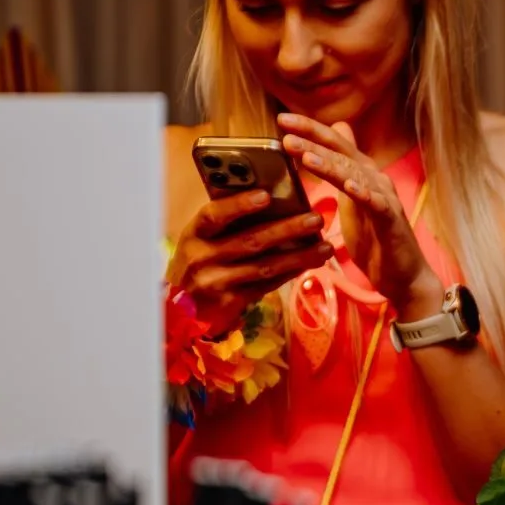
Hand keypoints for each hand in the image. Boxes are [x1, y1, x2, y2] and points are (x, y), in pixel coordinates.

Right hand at [167, 190, 330, 333]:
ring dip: (298, 255)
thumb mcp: (201, 240)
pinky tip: (310, 262)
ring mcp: (216, 282)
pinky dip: (291, 272)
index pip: (213, 215)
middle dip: (287, 229)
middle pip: (250, 241)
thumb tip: (273, 201)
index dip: (239, 205)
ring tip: (325, 246)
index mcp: (194, 233)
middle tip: (316, 218)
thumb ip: (227, 223)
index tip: (266, 195)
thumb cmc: (199, 261)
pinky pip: (266, 284)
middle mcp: (202, 258)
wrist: (178, 309)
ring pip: (264, 266)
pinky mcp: (230, 302)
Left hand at [277, 113, 442, 317]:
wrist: (403, 276)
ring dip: (330, 165)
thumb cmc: (375, 239)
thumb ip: (341, 170)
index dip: (311, 130)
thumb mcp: (351, 201)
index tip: (282, 118)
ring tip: (305, 156)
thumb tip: (336, 135)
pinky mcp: (391, 221)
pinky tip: (349, 186)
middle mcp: (375, 179)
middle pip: (342, 153)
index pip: (335, 144)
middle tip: (285, 129)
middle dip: (313, 140)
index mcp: (362, 174)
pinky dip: (363, 193)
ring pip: (355, 175)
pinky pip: (376, 204)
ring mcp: (384, 199)